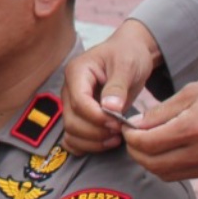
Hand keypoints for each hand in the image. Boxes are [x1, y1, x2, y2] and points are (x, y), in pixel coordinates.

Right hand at [61, 19, 162, 153]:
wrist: (128, 53)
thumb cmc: (128, 54)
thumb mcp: (127, 64)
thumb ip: (118, 86)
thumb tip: (110, 108)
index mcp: (77, 72)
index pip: (79, 102)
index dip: (97, 117)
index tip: (118, 122)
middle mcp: (69, 90)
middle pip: (72, 121)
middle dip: (96, 132)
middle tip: (120, 130)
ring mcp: (72, 104)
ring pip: (71, 133)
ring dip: (93, 142)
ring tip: (116, 138)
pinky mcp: (78, 116)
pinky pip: (73, 138)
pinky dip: (87, 146)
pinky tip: (107, 142)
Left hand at [121, 72, 197, 181]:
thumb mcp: (190, 93)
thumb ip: (160, 112)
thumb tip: (135, 125)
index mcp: (193, 128)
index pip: (147, 143)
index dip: (130, 138)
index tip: (125, 128)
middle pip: (152, 164)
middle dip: (135, 152)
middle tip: (131, 138)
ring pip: (165, 174)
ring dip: (149, 162)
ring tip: (145, 144)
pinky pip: (182, 175)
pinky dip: (167, 166)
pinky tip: (165, 151)